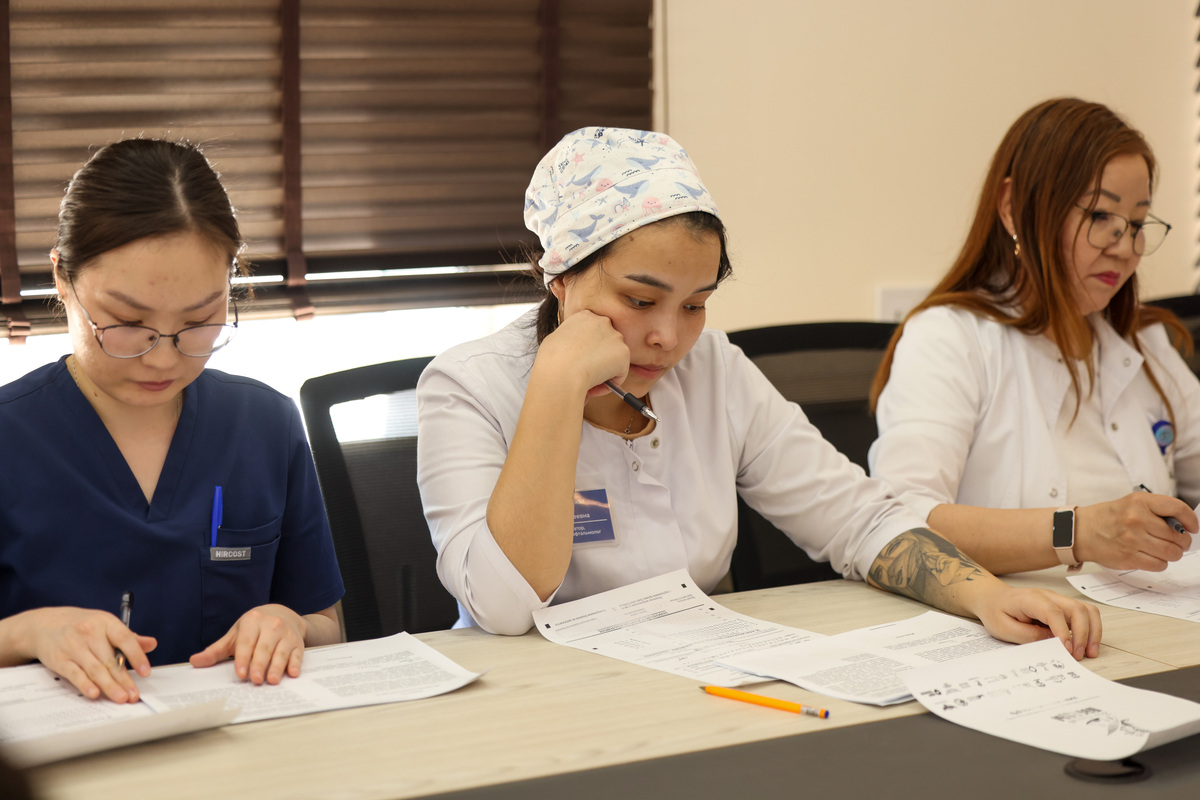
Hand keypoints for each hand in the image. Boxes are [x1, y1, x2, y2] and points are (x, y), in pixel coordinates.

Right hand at [16, 607, 155, 702]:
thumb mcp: (106, 624)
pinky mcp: (60, 660)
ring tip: (121, 698)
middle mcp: (90, 633)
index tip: (146, 672)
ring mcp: (74, 647)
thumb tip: (151, 644)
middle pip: (110, 660)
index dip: (137, 656)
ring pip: (95, 669)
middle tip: (134, 694)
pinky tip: (95, 693)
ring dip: (109, 686)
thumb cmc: (82, 625)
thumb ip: (129, 637)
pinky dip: (85, 684)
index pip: (125, 639)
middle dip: (124, 680)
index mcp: (105, 623)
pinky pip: (75, 674)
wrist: (45, 624)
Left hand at [189, 604, 307, 684]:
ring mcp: (287, 633)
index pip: (247, 642)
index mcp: (252, 621)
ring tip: (271, 681)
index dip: (243, 659)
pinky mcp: (298, 642)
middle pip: (264, 648)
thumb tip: (194, 662)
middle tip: (255, 681)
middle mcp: (272, 624)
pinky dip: (296, 664)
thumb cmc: (254, 629)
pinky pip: (297, 654)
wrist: (283, 614)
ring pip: (281, 651)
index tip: (240, 674)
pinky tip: (293, 674)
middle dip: (259, 665)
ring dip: (277, 667)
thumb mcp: (235, 635)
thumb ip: (216, 650)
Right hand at [538, 309, 630, 399]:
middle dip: (600, 358)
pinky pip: (620, 373)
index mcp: (585, 316)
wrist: (561, 371)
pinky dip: (610, 383)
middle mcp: (602, 322)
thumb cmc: (551, 360)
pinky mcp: (624, 353)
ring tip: (589, 382)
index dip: (588, 348)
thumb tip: (573, 352)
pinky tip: (595, 386)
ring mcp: (615, 337)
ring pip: (614, 358)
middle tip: (587, 372)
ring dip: (605, 371)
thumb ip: (569, 342)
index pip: (594, 331)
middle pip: (607, 343)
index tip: (581, 359)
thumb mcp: (555, 341)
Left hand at [970, 585, 1100, 659]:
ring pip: (1086, 610)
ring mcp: (1058, 600)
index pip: (1053, 612)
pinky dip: (1090, 629)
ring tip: (1089, 652)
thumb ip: (1028, 636)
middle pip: (1077, 609)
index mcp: (1031, 599)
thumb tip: (1053, 642)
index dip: (1063, 632)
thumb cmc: (996, 611)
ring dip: (1092, 631)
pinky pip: (1084, 614)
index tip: (1066, 650)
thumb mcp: (1003, 628)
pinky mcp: (1063, 607)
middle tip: (1079, 655)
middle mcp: (1049, 596)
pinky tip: (1086, 645)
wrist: (993, 598)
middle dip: (1083, 633)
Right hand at [1075, 493, 1195, 570]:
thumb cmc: (1110, 517)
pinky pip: (1158, 564)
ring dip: (1173, 554)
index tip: (1193, 527)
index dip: (1191, 520)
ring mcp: (1132, 540)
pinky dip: (1160, 563)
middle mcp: (1136, 519)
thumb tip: (1184, 527)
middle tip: (1178, 542)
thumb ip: (1157, 511)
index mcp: (1139, 502)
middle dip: (1182, 542)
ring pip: (1171, 553)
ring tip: (1164, 550)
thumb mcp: (1132, 504)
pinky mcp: (1128, 557)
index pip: (1177, 508)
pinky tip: (1152, 556)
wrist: (1081, 531)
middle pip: (1178, 536)